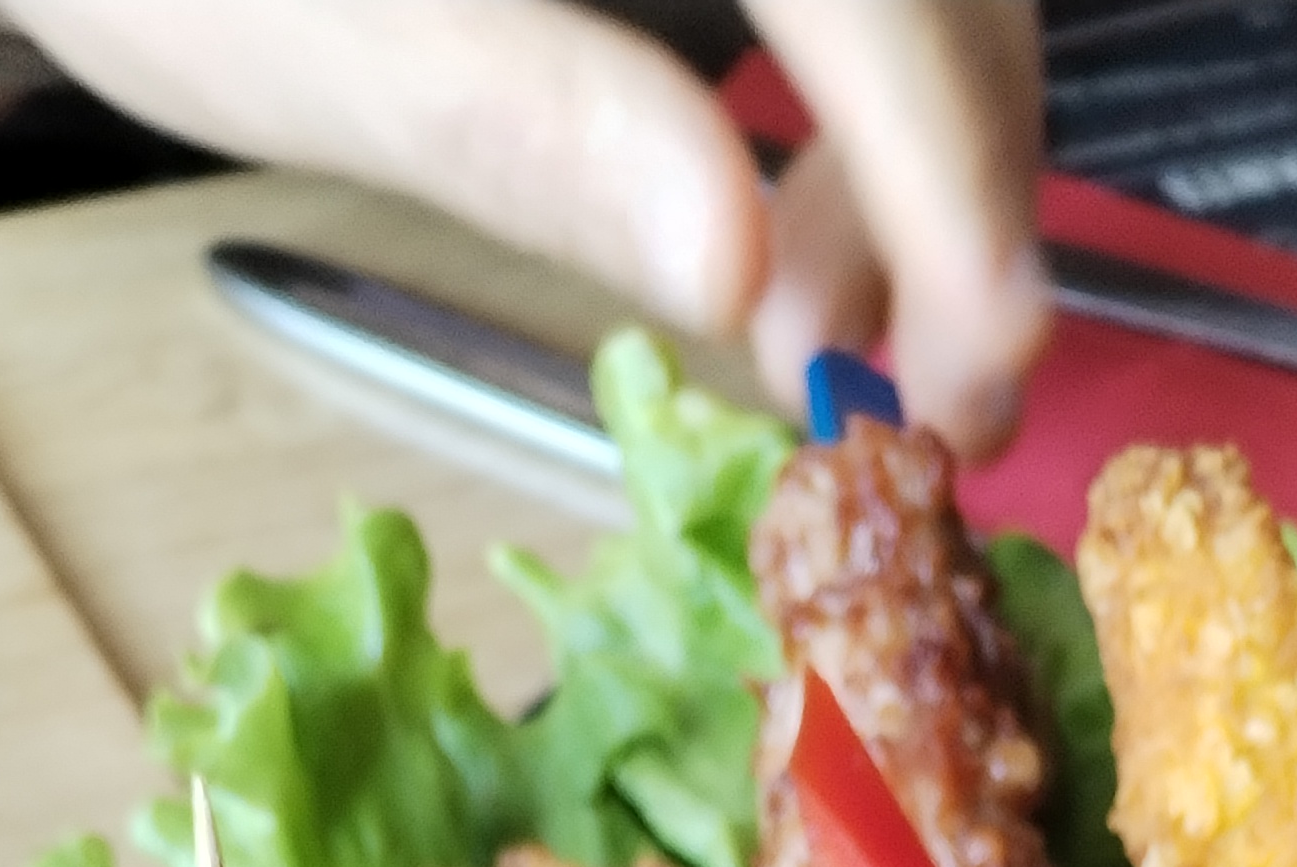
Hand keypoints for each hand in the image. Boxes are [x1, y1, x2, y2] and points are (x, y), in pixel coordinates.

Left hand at [4, 0, 1047, 452]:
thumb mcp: (313, 45)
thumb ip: (526, 128)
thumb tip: (732, 263)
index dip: (945, 158)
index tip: (982, 348)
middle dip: (961, 180)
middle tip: (930, 397)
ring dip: (931, 165)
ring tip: (835, 337)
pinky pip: (866, 0)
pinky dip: (875, 116)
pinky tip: (802, 235)